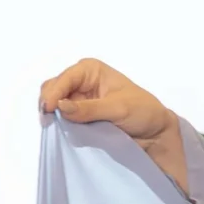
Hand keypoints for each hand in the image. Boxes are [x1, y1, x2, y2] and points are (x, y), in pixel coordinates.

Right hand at [38, 58, 185, 187]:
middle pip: (53, 88)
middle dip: (49, 103)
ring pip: (55, 104)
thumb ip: (89, 109)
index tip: (50, 110)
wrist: (155, 133)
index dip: (54, 93)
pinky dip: (60, 123)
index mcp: (90, 70)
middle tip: (48, 121)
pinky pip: (63, 118)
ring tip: (52, 127)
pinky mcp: (81, 116)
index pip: (64, 79)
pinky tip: (60, 131)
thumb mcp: (118, 109)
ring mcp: (79, 99)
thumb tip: (61, 107)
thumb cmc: (143, 112)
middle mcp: (81, 81)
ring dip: (53, 114)